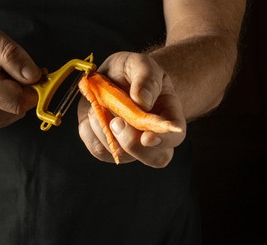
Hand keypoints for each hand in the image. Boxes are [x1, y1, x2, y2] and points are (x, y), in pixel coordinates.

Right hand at [0, 24, 41, 132]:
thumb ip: (12, 54)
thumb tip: (34, 76)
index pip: (19, 101)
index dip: (34, 88)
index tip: (36, 74)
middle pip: (19, 107)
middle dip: (24, 89)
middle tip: (10, 71)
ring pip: (16, 113)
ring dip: (15, 96)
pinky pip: (7, 117)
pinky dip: (7, 104)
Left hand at [77, 51, 185, 167]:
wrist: (112, 78)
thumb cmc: (131, 72)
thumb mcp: (139, 64)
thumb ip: (145, 77)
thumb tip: (142, 101)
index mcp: (168, 115)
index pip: (175, 135)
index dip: (164, 140)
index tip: (147, 136)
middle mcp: (153, 137)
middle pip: (155, 158)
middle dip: (132, 143)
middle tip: (117, 122)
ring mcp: (130, 147)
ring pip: (121, 154)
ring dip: (105, 130)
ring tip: (100, 104)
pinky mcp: (107, 148)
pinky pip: (98, 148)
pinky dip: (91, 130)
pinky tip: (94, 112)